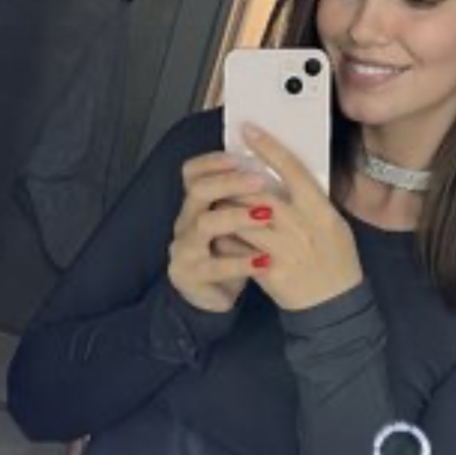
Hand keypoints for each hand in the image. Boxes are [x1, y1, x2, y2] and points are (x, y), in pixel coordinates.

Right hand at [168, 152, 275, 312]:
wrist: (212, 297)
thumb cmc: (231, 254)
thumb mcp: (235, 224)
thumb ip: (244, 200)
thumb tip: (271, 167)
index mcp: (195, 205)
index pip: (193, 173)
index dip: (213, 162)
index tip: (241, 156)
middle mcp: (185, 222)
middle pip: (198, 191)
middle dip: (230, 182)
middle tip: (261, 181)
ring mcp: (184, 249)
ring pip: (204, 225)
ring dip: (237, 216)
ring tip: (266, 216)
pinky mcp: (189, 275)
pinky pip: (214, 267)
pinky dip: (241, 262)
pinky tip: (265, 260)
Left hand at [237, 125, 362, 311]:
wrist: (335, 307)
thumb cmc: (337, 262)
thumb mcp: (334, 225)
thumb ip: (311, 202)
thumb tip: (285, 176)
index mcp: (321, 211)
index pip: (292, 170)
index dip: (269, 147)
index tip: (249, 130)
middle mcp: (302, 227)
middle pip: (259, 192)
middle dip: (236, 181)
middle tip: (222, 172)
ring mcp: (285, 249)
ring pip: (242, 218)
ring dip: (226, 208)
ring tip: (218, 203)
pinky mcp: (269, 271)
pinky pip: (237, 247)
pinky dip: (227, 238)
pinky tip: (224, 235)